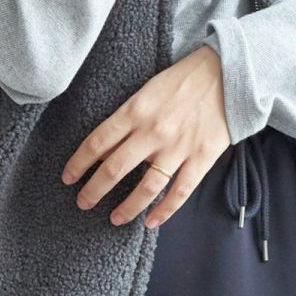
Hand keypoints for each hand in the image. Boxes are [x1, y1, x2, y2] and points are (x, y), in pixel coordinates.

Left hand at [60, 45, 230, 228]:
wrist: (226, 73)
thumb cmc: (182, 80)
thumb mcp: (147, 91)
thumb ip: (128, 119)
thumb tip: (105, 149)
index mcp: (135, 110)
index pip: (97, 142)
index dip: (78, 163)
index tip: (68, 178)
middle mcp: (153, 131)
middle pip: (114, 168)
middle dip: (94, 190)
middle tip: (83, 202)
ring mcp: (178, 147)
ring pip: (146, 187)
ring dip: (127, 207)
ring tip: (115, 219)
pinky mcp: (201, 157)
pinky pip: (180, 191)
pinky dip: (164, 211)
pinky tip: (151, 222)